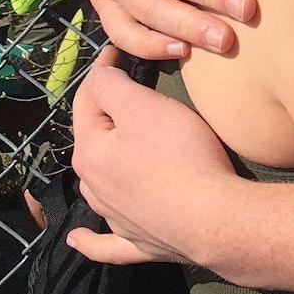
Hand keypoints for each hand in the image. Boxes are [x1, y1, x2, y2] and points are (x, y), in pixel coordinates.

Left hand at [67, 47, 241, 268]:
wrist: (215, 218)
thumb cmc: (180, 155)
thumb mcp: (145, 106)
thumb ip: (112, 86)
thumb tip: (97, 76)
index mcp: (90, 152)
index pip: (88, 99)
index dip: (102, 69)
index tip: (117, 50)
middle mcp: (95, 187)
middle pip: (94, 142)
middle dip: (106, 116)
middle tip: (129, 93)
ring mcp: (115, 219)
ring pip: (99, 186)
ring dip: (101, 168)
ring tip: (113, 152)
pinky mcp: (138, 243)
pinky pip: (105, 242)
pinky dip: (90, 240)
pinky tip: (77, 239)